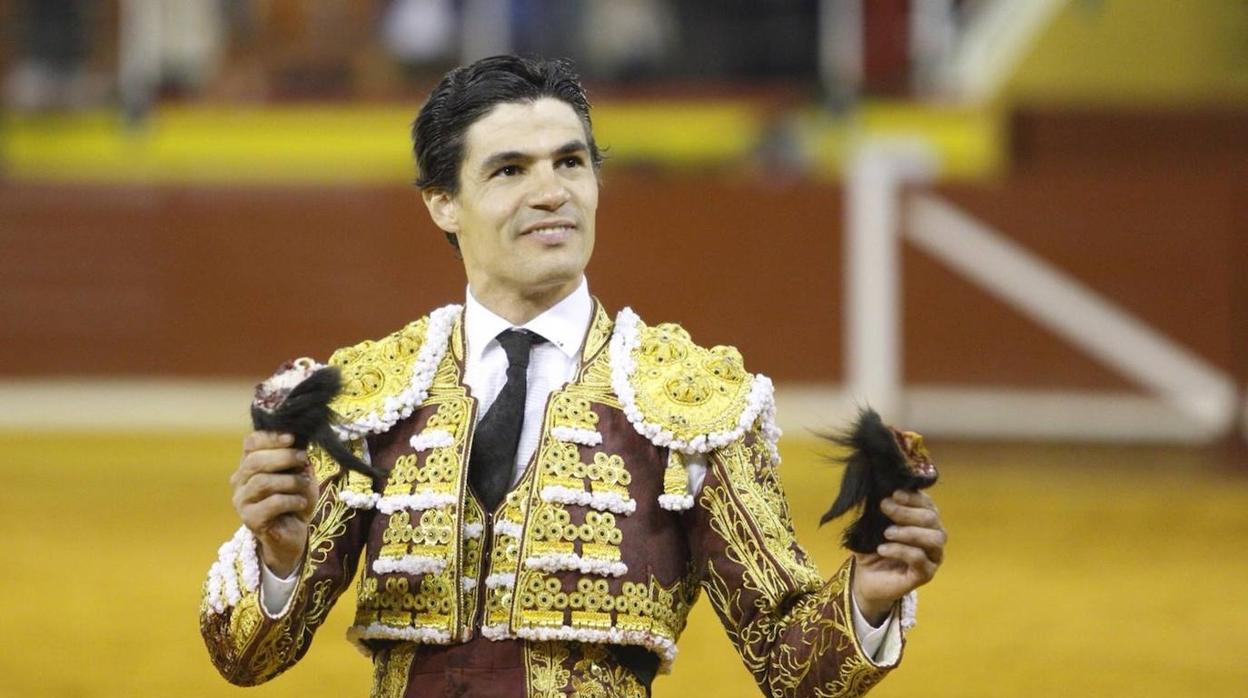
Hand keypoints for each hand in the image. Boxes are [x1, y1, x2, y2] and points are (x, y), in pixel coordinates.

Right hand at [230, 431, 317, 577]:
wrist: (294, 534)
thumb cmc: (296, 500)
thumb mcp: (301, 475)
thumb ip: (298, 461)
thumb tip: (300, 446)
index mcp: (250, 465)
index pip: (251, 443)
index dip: (270, 437)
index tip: (292, 438)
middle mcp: (240, 480)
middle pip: (255, 461)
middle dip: (283, 457)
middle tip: (303, 459)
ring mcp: (242, 500)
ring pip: (262, 482)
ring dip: (290, 481)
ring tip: (304, 484)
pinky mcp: (249, 519)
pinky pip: (271, 503)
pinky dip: (291, 500)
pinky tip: (301, 503)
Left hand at [851, 489, 945, 624]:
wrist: (866, 578)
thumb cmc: (873, 548)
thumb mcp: (873, 525)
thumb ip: (880, 510)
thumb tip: (881, 493)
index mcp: (924, 521)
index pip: (927, 504)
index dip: (913, 497)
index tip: (894, 493)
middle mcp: (934, 536)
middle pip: (932, 518)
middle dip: (907, 511)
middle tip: (885, 507)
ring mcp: (933, 556)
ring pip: (933, 538)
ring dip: (909, 532)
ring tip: (887, 532)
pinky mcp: (925, 574)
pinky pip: (919, 558)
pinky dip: (900, 550)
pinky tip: (883, 549)